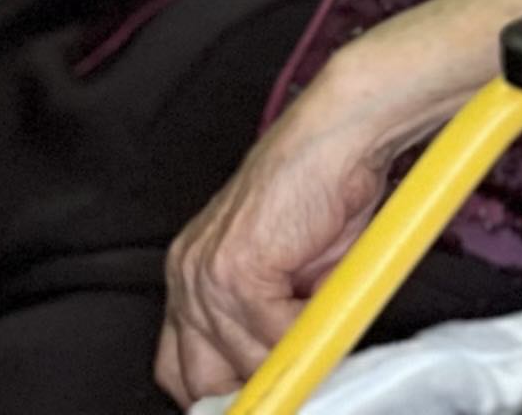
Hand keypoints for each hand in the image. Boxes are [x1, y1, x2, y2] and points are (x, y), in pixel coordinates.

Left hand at [157, 65, 401, 403]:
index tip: (259, 393)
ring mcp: (206, 274)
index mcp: (192, 275)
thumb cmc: (325, 191)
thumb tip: (284, 374)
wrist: (340, 133)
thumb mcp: (291, 273)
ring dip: (291, 354)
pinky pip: (273, 336)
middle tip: (295, 369)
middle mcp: (188, 276)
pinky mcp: (236, 269)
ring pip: (243, 362)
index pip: (181, 366)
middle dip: (252, 383)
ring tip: (324, 323)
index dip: (220, 391)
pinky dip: (307, 333)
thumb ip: (271, 322)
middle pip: (200, 378)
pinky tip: (326, 301)